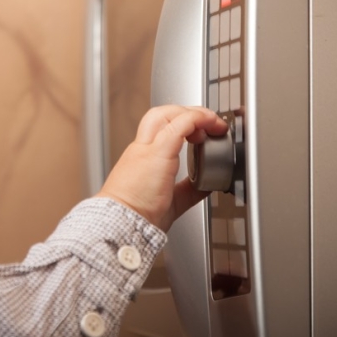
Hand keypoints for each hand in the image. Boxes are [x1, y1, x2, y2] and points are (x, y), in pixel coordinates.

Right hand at [96, 105, 225, 230]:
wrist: (123, 223)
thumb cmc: (138, 217)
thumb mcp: (171, 200)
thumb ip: (188, 189)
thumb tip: (206, 185)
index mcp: (141, 160)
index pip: (159, 130)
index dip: (181, 125)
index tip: (201, 133)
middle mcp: (141, 150)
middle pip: (160, 115)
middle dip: (186, 112)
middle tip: (208, 123)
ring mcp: (147, 149)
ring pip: (166, 114)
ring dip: (193, 113)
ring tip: (212, 123)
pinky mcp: (157, 153)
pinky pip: (179, 125)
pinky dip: (197, 119)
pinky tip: (210, 124)